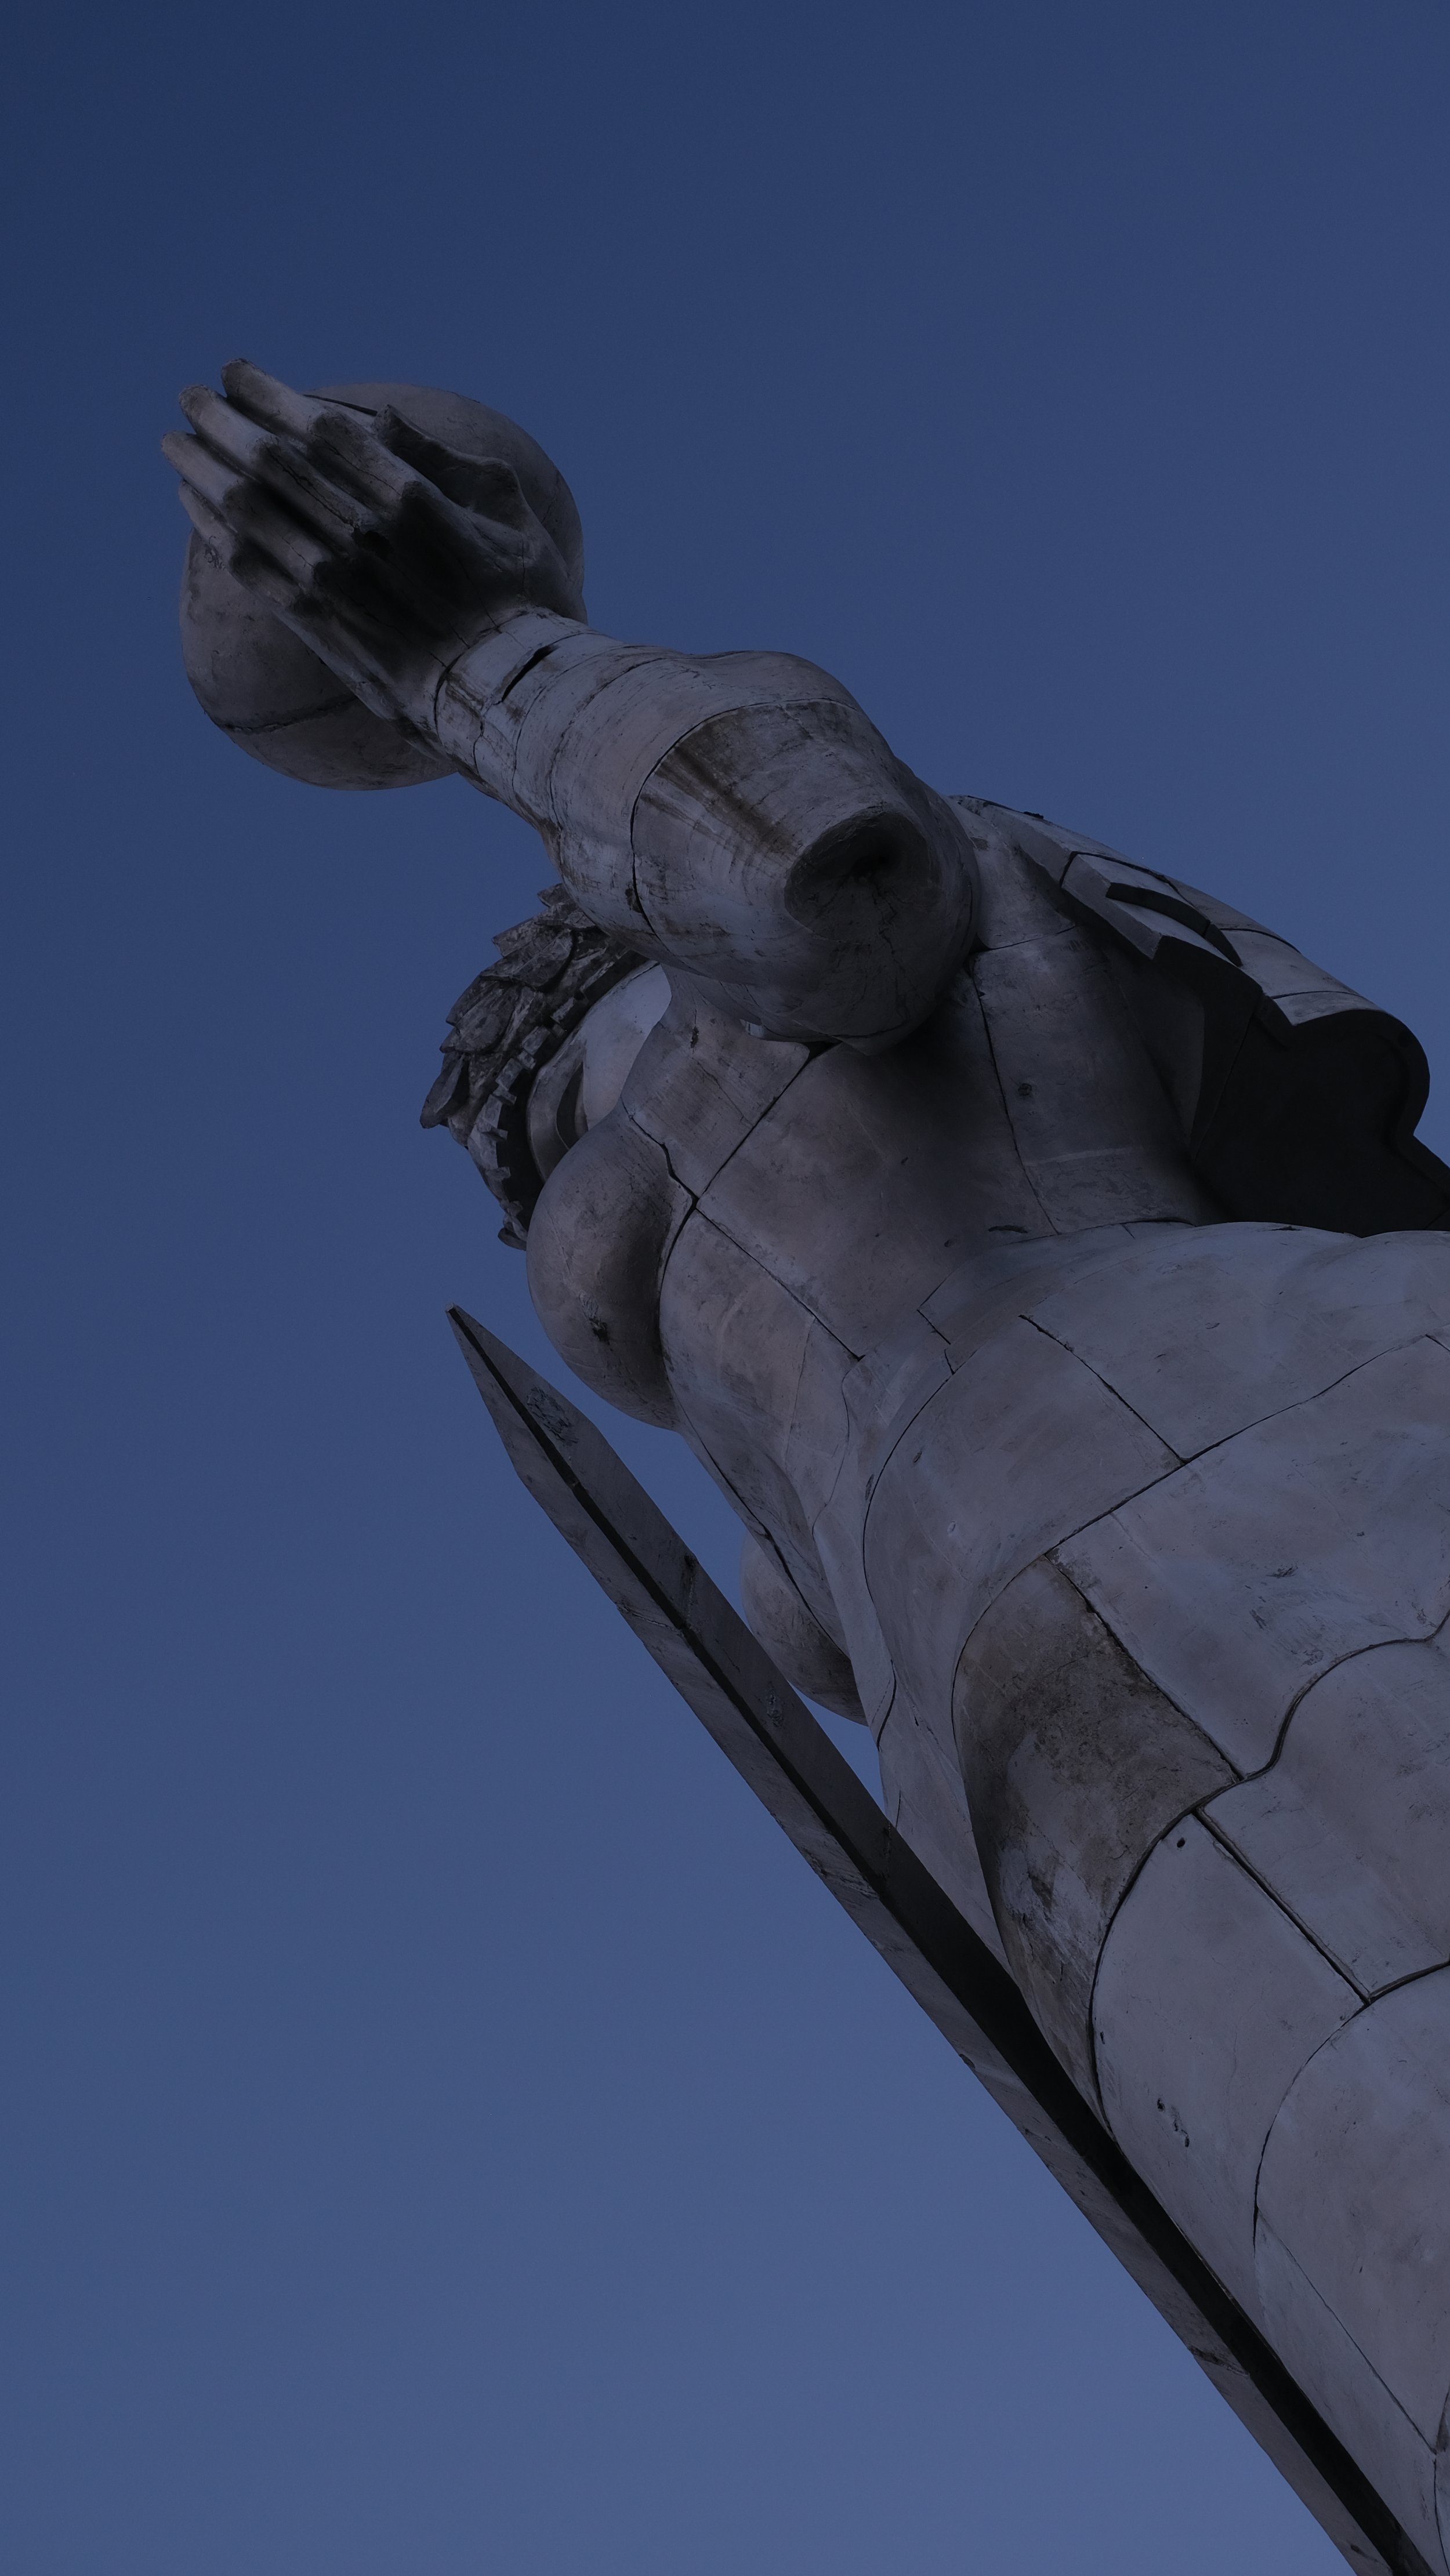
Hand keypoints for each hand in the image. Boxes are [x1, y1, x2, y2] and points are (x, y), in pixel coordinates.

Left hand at [162, 362, 583, 735]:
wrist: (506, 693)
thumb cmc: (522, 600)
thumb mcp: (507, 511)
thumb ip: (447, 461)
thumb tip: (387, 420)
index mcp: (410, 499)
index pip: (320, 430)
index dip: (271, 395)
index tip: (236, 371)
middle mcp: (363, 537)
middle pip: (272, 462)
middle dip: (222, 422)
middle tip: (190, 396)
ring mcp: (336, 585)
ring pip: (248, 512)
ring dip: (203, 470)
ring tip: (175, 443)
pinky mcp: (319, 628)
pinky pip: (248, 569)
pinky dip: (212, 530)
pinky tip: (191, 503)